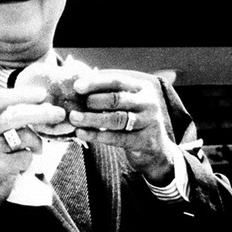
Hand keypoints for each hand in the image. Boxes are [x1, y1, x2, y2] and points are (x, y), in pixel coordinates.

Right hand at [0, 86, 65, 222]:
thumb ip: (2, 119)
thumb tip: (37, 105)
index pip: (1, 98)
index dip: (23, 94)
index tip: (41, 93)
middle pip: (15, 115)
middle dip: (41, 112)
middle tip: (58, 113)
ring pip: (24, 136)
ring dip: (37, 142)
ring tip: (37, 149)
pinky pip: (25, 156)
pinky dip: (29, 161)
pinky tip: (20, 167)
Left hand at [68, 70, 177, 184]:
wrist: (157, 150)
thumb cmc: (134, 120)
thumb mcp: (128, 103)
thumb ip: (110, 92)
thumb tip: (80, 81)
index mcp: (143, 88)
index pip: (117, 81)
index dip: (95, 83)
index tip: (77, 87)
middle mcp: (149, 102)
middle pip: (117, 99)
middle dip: (93, 101)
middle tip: (74, 106)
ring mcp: (149, 122)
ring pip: (116, 119)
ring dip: (91, 118)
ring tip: (74, 119)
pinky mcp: (145, 141)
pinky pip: (116, 137)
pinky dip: (96, 135)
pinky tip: (82, 133)